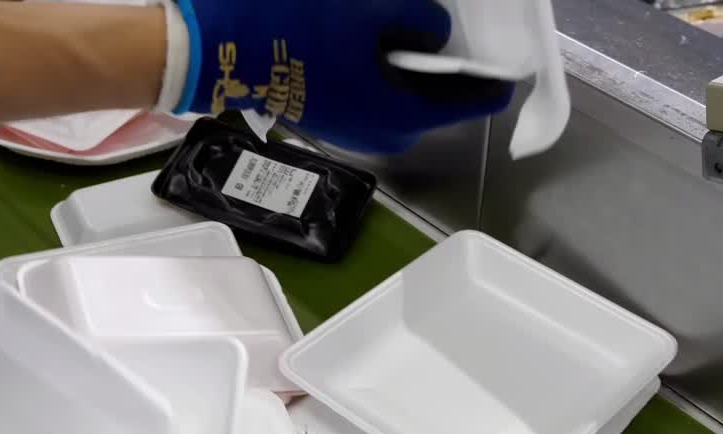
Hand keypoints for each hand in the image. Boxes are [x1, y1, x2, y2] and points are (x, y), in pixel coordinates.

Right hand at [169, 0, 514, 153]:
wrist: (215, 47)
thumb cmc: (297, 28)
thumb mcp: (369, 10)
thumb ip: (418, 21)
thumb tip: (436, 33)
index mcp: (399, 114)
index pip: (466, 102)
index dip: (488, 84)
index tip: (506, 75)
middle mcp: (380, 133)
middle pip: (430, 104)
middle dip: (446, 77)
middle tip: (460, 48)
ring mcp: (350, 129)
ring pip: (398, 101)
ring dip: (410, 73)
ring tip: (416, 39)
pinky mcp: (325, 114)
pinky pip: (370, 96)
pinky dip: (381, 73)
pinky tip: (375, 44)